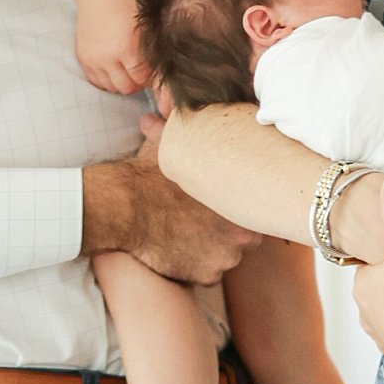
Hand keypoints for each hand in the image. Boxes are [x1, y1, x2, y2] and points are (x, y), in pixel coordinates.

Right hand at [76, 0, 149, 93]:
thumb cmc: (126, 8)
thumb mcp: (144, 28)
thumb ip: (151, 52)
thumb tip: (161, 74)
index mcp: (126, 47)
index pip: (141, 78)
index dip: (149, 79)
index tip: (152, 73)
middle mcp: (108, 57)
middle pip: (125, 88)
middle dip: (136, 84)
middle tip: (140, 75)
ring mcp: (93, 59)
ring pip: (110, 87)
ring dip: (121, 83)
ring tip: (127, 71)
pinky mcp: (83, 59)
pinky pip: (95, 81)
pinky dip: (106, 80)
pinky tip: (114, 69)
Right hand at [84, 118, 259, 284]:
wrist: (124, 208)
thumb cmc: (151, 173)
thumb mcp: (173, 147)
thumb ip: (182, 131)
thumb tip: (168, 108)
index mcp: (243, 197)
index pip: (259, 204)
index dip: (242, 202)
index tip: (225, 200)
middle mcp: (243, 230)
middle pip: (249, 234)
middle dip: (232, 227)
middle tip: (207, 219)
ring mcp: (226, 256)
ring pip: (229, 255)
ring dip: (216, 248)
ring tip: (191, 234)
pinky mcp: (207, 275)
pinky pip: (210, 273)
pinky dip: (199, 265)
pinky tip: (181, 250)